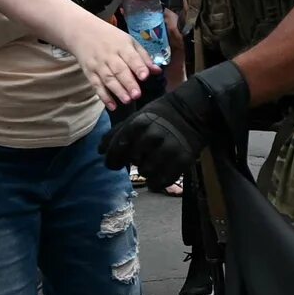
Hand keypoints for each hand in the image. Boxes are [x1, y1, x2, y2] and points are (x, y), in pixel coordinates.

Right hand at [65, 13, 155, 110]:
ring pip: (108, 79)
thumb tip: (157, 71)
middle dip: (128, 83)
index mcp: (122, 46)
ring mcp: (98, 65)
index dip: (138, 67)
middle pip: (119, 70)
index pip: (131, 57)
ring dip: (117, 91)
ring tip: (127, 101)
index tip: (145, 77)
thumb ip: (143, 57)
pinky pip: (96, 86)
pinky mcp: (89, 73)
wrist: (82, 32)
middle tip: (137, 95)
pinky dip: (104, 96)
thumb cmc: (111, 38)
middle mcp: (109, 55)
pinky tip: (112, 106)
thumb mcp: (129, 41)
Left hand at [101, 61, 250, 189]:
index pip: (118, 147)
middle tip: (138, 158)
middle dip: (133, 162)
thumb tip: (99, 150)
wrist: (193, 112)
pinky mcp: (182, 160)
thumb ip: (118, 133)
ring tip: (152, 162)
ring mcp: (169, 149)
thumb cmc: (159, 115)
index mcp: (139, 123)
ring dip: (146, 170)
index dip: (112, 159)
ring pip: (146, 172)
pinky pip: (162, 181)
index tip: (113, 164)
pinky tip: (158, 174)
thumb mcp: (138, 117)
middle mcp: (153, 136)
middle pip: (133, 161)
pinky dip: (157, 182)